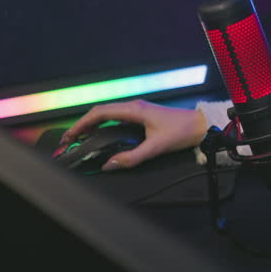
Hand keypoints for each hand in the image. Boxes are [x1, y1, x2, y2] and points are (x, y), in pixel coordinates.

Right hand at [61, 99, 208, 170]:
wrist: (200, 124)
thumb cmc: (181, 131)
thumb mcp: (156, 147)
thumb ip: (132, 157)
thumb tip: (109, 165)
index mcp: (134, 110)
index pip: (100, 113)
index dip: (82, 124)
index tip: (70, 137)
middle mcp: (133, 106)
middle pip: (100, 112)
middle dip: (82, 125)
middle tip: (70, 141)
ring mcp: (137, 110)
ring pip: (108, 114)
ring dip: (92, 125)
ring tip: (80, 139)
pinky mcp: (141, 115)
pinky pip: (116, 117)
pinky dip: (103, 125)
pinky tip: (100, 136)